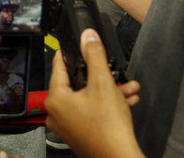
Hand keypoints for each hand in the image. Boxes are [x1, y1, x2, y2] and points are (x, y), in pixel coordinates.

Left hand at [45, 29, 143, 157]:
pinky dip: (107, 104)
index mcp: (56, 100)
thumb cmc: (109, 128)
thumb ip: (94, 55)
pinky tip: (126, 100)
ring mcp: (68, 126)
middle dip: (101, 76)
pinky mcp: (79, 133)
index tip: (69, 46)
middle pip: (78, 84)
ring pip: (88, 98)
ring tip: (127, 87)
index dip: (67, 54)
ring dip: (109, 90)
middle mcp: (57, 114)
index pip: (58, 67)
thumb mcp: (103, 82)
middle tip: (112, 70)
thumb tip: (87, 36)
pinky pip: (91, 111)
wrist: (120, 157)